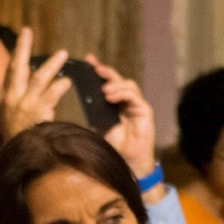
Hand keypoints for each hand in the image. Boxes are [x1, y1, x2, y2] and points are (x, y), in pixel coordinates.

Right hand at [0, 26, 70, 139]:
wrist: (20, 161)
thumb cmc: (20, 142)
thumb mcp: (13, 121)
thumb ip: (21, 104)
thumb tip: (30, 90)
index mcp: (8, 100)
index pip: (10, 72)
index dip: (16, 54)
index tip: (22, 37)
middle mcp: (13, 100)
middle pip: (16, 68)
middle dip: (21, 48)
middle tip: (26, 31)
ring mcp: (25, 106)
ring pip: (38, 79)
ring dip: (51, 65)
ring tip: (63, 54)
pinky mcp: (37, 114)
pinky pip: (49, 96)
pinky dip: (58, 87)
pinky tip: (67, 81)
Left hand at [88, 53, 157, 179]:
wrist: (129, 163)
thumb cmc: (115, 147)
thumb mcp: (98, 128)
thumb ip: (92, 115)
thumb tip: (78, 103)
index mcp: (114, 103)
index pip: (107, 82)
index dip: (98, 70)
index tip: (87, 60)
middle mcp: (126, 101)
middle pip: (118, 79)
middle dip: (106, 71)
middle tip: (94, 67)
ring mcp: (137, 105)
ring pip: (128, 85)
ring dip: (115, 84)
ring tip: (103, 90)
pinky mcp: (145, 111)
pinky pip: (135, 96)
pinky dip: (123, 93)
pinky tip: (111, 96)